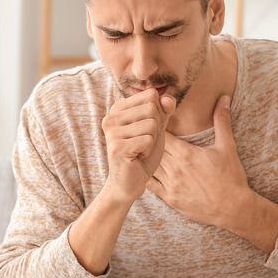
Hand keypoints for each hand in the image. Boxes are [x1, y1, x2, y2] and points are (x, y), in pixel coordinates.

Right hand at [102, 89, 176, 203]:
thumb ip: (164, 109)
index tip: (146, 129)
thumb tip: (167, 98)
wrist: (130, 182)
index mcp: (118, 108)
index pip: (151, 95)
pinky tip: (137, 157)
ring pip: (151, 124)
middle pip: (152, 108)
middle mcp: (111, 117)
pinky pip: (148, 140)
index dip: (158, 113)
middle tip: (143, 142)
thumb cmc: (143, 153)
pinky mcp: (117, 147)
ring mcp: (112, 132)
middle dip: (155, 128)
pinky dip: (148, 151)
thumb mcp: (157, 127)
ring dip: (152, 141)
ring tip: (140, 150)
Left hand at [146, 95, 249, 226]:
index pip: (161, 134)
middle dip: (150, 141)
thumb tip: (223, 98)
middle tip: (147, 134)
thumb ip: (221, 121)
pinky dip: (147, 176)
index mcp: (186, 154)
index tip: (157, 122)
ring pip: (150, 166)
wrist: (234, 209)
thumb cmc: (231, 177)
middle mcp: (174, 169)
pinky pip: (151, 186)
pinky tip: (147, 170)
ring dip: (148, 158)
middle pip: (152, 149)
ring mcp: (171, 185)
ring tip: (146, 150)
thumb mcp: (227, 147)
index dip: (157, 127)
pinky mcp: (170, 199)